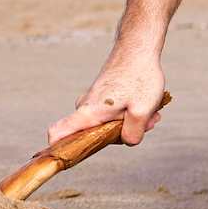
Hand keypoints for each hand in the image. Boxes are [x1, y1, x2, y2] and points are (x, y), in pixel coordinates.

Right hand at [46, 48, 167, 147]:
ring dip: (130, 121)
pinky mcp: (102, 96)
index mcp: (88, 114)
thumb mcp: (142, 112)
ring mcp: (93, 101)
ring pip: (108, 123)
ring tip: (150, 110)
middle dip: (121, 134)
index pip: (57, 134)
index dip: (56, 149)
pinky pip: (113, 113)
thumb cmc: (139, 78)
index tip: (65, 160)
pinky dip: (131, 111)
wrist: (138, 48)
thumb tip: (126, 141)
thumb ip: (132, 134)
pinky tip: (148, 103)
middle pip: (94, 135)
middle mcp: (85, 107)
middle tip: (145, 122)